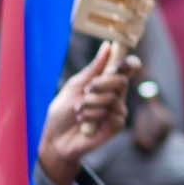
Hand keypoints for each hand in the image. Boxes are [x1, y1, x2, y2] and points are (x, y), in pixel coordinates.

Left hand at [36, 44, 132, 184]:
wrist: (54, 138)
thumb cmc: (62, 112)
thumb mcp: (75, 86)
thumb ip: (93, 69)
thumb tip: (107, 46)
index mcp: (106, 83)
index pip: (126, 69)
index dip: (129, 64)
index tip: (125, 61)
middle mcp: (116, 95)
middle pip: (121, 81)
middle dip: (101, 84)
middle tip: (86, 90)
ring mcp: (117, 111)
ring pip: (112, 99)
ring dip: (90, 104)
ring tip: (79, 112)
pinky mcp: (116, 126)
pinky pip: (112, 115)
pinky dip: (92, 117)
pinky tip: (84, 124)